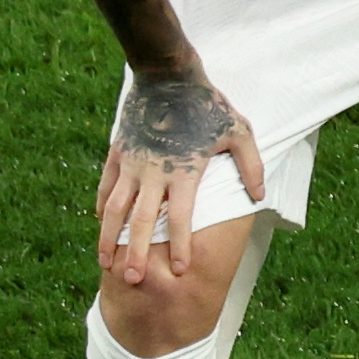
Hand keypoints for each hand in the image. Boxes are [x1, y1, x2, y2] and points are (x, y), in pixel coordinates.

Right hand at [100, 68, 260, 293]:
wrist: (168, 76)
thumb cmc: (208, 105)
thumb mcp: (239, 132)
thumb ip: (251, 166)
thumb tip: (258, 197)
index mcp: (184, 172)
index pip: (182, 218)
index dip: (182, 246)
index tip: (181, 271)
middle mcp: (153, 173)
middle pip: (141, 221)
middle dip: (137, 254)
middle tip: (133, 281)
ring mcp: (131, 164)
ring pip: (114, 209)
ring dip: (109, 238)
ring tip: (106, 263)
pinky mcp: (118, 153)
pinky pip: (106, 187)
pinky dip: (101, 208)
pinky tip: (100, 225)